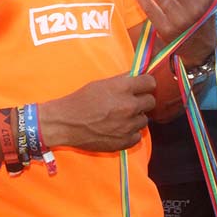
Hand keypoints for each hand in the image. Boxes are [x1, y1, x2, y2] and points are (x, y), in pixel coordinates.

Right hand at [38, 73, 156, 152]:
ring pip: (144, 120)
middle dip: (142, 100)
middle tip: (131, 102)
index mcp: (123, 88)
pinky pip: (137, 136)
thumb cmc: (81, 101)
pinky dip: (130, 133)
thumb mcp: (102, 84)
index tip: (142, 87)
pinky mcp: (123, 142)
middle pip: (151, 101)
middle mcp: (129, 106)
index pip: (150, 82)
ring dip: (136, 118)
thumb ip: (123, 80)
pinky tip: (119, 129)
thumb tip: (138, 75)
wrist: (65, 124)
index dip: (146, 84)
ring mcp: (127, 126)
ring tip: (121, 117)